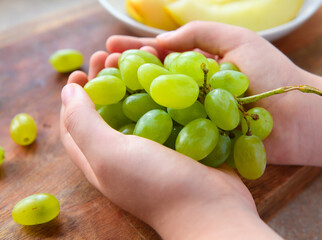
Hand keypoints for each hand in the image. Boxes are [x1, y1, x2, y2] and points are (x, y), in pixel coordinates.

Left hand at [60, 46, 281, 238]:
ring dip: (138, 79)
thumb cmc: (155, 184)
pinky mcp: (181, 140)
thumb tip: (68, 92)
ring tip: (143, 56)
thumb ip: (83, 123)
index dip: (74, 98)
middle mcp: (126, 153)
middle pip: (109, 110)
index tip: (81, 72)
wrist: (211, 207)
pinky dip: (167, 88)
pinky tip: (172, 71)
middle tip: (112, 55)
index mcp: (101, 160)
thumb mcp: (108, 155)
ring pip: (141, 106)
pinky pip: (169, 109)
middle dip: (107, 80)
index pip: (76, 125)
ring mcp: (156, 147)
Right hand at [106, 21, 313, 166]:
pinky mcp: (194, 139)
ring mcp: (190, 116)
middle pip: (147, 81)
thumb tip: (157, 44)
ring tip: (100, 89)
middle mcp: (189, 91)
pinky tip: (120, 122)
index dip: (132, 51)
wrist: (298, 119)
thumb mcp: (235, 39)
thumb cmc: (271, 73)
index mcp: (196, 65)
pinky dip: (143, 125)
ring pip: (150, 105)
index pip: (157, 56)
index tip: (108, 48)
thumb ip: (196, 34)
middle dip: (121, 73)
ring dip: (125, 97)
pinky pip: (164, 130)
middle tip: (96, 68)